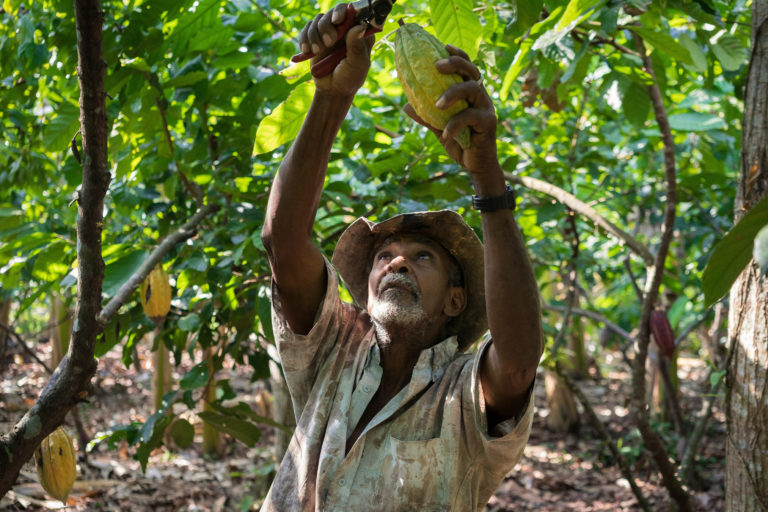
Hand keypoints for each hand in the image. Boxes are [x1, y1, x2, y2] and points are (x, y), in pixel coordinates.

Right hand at [298, 4, 375, 95]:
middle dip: (327, 26)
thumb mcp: (357, 65)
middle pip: (334, 12)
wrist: (332, 89)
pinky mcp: (316, 37)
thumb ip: (357, 46)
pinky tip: (307, 51)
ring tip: (318, 52)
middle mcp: (345, 28)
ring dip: (315, 35)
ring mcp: (330, 31)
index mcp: (360, 32)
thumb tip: (360, 27)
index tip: (337, 20)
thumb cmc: (349, 78)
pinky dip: (305, 38)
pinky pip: (307, 28)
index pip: (354, 12)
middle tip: (329, 43)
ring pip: (318, 19)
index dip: (344, 12)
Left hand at [404, 45, 500, 175]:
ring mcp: (486, 108)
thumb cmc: (459, 143)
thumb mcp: (439, 128)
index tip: (443, 46)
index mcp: (470, 93)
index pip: (466, 67)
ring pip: (472, 89)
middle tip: (436, 66)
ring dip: (453, 93)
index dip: (457, 54)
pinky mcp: (488, 122)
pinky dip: (455, 124)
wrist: (475, 166)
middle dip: (455, 63)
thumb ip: (427, 116)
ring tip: (437, 104)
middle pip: (471, 70)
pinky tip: (445, 133)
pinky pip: (470, 117)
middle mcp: (480, 96)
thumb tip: (406, 105)